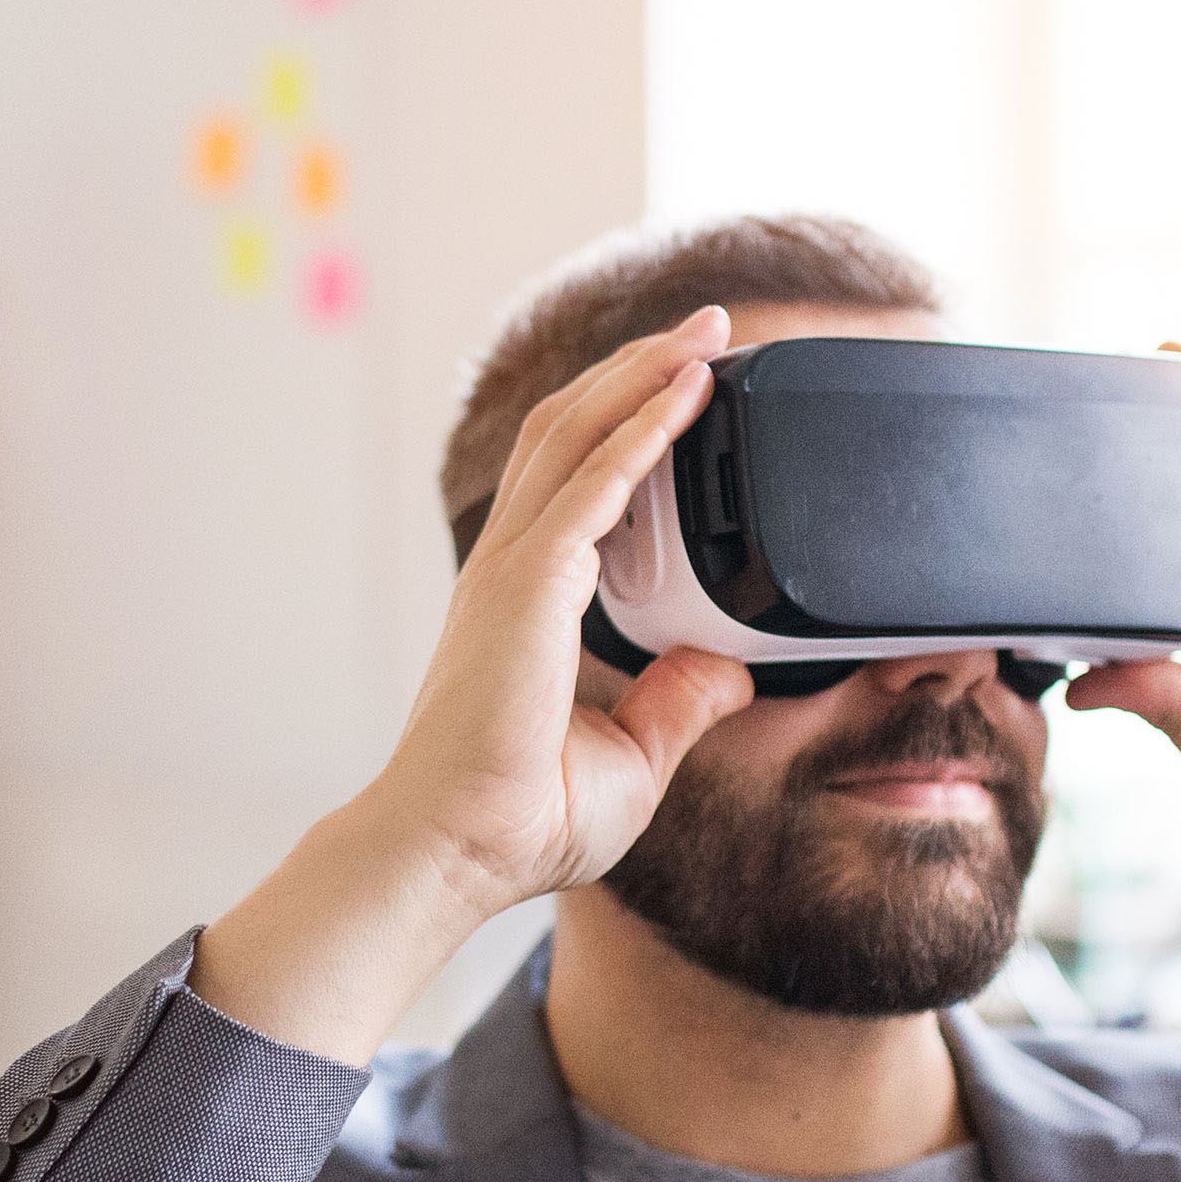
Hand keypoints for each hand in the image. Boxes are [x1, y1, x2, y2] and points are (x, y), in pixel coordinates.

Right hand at [191, 311, 754, 1058]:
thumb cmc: (513, 819)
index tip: (682, 386)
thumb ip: (677, 703)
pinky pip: (596, 485)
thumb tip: (727, 668)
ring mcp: (513, 570)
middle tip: (708, 331)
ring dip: (644, 375)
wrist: (453, 849)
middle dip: (639, 369)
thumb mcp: (632, 758)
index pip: (574, 481)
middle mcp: (512, 568)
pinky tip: (686, 394)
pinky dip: (643, 430)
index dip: (626, 422)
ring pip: (579, 433)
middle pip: (573, 430)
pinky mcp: (528, 585)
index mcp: (525, 601)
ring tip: (705, 336)